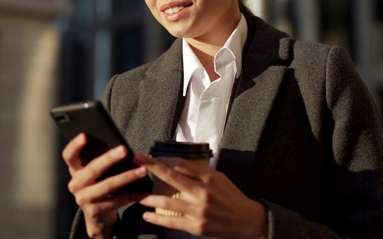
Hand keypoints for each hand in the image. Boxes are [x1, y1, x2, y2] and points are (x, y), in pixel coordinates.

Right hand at [62, 133, 148, 237]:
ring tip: (142, 170)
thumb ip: (101, 162)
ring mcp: (83, 200)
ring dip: (127, 177)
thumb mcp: (96, 175)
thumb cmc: (100, 186)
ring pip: (107, 185)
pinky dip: (130, 195)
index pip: (69, 156)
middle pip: (92, 169)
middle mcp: (75, 185)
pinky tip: (141, 190)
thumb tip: (121, 147)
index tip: (85, 135)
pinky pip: (115, 201)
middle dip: (109, 158)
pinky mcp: (94, 212)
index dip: (75, 146)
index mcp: (75, 171)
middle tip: (125, 149)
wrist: (98, 216)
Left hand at [134, 153, 267, 238]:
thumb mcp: (219, 178)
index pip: (181, 164)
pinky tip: (147, 215)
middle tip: (136, 161)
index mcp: (208, 178)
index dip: (163, 160)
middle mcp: (202, 193)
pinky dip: (157, 218)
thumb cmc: (232, 197)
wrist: (247, 221)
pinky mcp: (196, 226)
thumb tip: (178, 164)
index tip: (148, 155)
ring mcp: (198, 211)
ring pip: (167, 202)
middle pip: (171, 177)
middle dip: (151, 168)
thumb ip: (199, 172)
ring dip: (148, 197)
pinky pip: (172, 222)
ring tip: (135, 195)